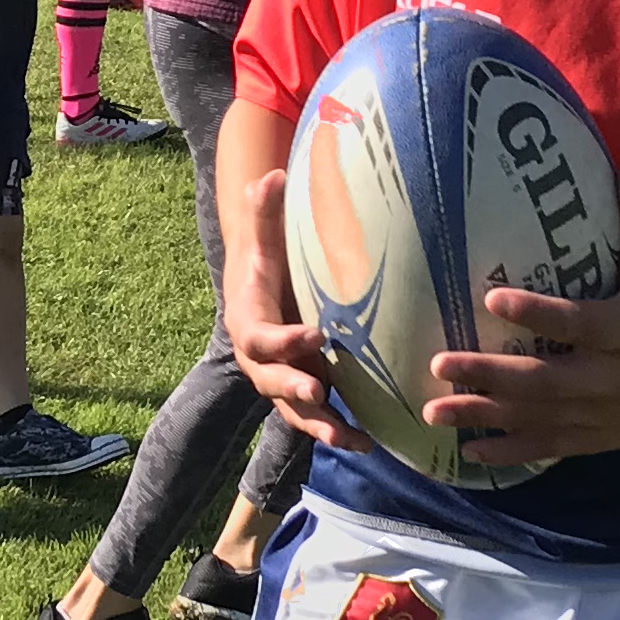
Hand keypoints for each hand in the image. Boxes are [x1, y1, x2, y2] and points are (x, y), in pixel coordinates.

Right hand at [224, 164, 370, 450]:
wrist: (258, 293)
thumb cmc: (265, 263)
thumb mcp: (263, 240)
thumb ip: (265, 213)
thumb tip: (271, 177)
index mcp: (248, 323)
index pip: (261, 337)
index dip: (283, 341)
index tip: (314, 336)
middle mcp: (260, 361)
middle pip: (272, 382)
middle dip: (295, 390)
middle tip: (318, 394)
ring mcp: (282, 381)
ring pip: (295, 412)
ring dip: (321, 426)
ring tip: (353, 439)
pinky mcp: (303, 392)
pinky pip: (317, 418)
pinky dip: (339, 431)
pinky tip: (370, 443)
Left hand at [427, 173, 619, 469]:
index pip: (579, 322)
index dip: (537, 312)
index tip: (491, 296)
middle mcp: (612, 376)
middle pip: (544, 380)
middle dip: (489, 374)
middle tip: (439, 363)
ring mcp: (602, 412)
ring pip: (537, 417)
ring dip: (483, 415)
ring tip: (432, 411)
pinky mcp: (598, 438)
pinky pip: (549, 447)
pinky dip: (510, 452)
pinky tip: (468, 452)